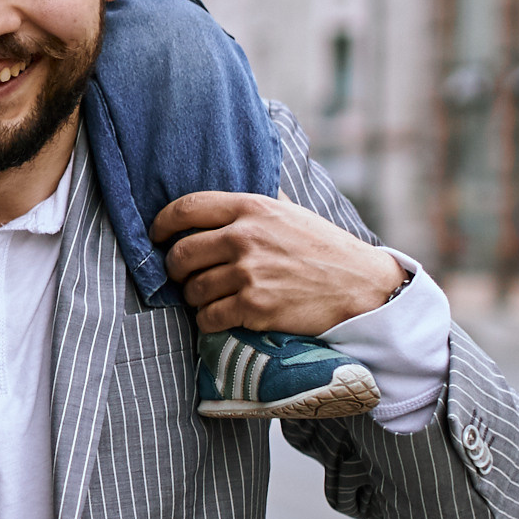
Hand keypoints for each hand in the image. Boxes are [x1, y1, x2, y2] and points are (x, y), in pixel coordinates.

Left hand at [152, 192, 402, 336]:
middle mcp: (245, 237)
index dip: (162, 224)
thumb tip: (222, 198)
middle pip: (180, 254)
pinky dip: (208, 320)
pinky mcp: (255, 306)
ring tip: (210, 297)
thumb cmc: (324, 249)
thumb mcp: (290, 213)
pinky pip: (208, 317)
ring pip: (192, 290)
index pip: (186, 208)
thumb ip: (255, 206)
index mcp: (251, 208)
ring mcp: (249, 273)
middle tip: (184, 275)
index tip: (156, 235)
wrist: (362, 286)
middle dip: (176, 269)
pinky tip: (221, 316)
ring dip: (194, 297)